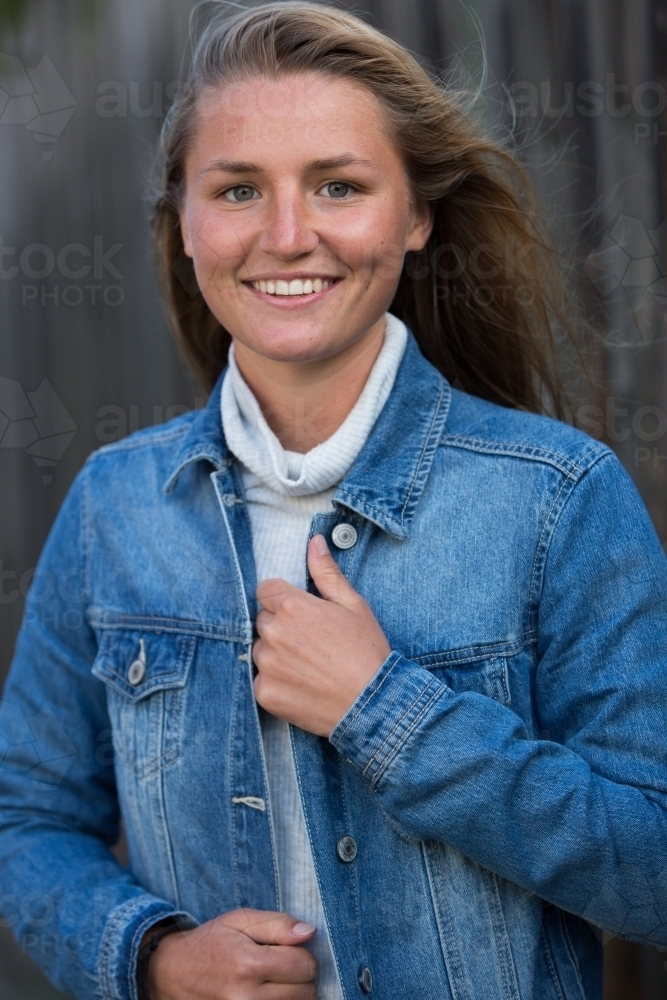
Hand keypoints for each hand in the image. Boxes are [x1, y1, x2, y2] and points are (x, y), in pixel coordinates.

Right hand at [145, 908, 317, 999]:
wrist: (172, 973)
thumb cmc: (210, 942)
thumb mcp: (240, 920)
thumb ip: (277, 924)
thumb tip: (310, 932)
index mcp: (248, 964)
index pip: (305, 966)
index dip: (302, 955)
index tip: (288, 951)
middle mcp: (247, 998)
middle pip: (305, 993)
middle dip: (300, 977)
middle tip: (280, 967)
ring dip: (292, 995)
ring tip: (272, 982)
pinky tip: (267, 994)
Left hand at [253, 534, 391, 735]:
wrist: (374, 705)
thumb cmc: (367, 652)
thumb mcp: (353, 605)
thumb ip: (327, 573)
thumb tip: (315, 542)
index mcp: (292, 606)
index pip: (266, 590)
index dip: (283, 600)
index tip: (301, 615)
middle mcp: (274, 633)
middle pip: (263, 620)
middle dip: (281, 627)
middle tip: (310, 644)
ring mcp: (266, 664)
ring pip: (259, 650)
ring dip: (275, 655)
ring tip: (307, 666)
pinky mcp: (264, 692)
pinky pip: (260, 680)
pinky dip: (276, 682)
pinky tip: (301, 686)